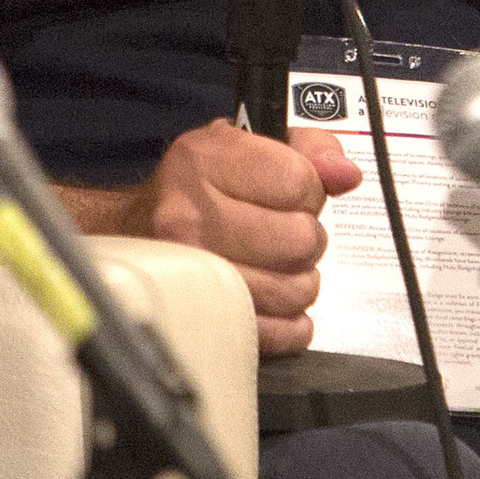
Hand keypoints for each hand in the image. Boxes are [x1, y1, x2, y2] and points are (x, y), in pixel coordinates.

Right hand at [124, 121, 362, 355]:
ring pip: (294, 289)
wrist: (134, 232)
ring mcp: (193, 275)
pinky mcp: (201, 320)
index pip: (298, 180)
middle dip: (307, 237)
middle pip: (300, 239)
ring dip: (301, 280)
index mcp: (203, 160)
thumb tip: (345, 174)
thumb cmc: (199, 187)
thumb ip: (307, 148)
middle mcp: (190, 216)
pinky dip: (292, 323)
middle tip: (286, 233)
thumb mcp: (245, 144)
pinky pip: (278, 334)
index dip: (309, 189)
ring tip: (281, 266)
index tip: (290, 194)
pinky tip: (277, 302)